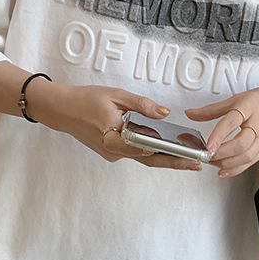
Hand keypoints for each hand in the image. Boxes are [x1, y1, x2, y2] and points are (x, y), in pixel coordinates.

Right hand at [34, 83, 203, 170]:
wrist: (61, 110)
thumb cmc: (86, 100)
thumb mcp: (116, 95)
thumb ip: (142, 105)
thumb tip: (164, 113)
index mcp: (112, 136)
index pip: (142, 148)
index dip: (164, 152)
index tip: (183, 155)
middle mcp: (113, 150)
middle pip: (148, 159)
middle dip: (173, 163)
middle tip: (196, 164)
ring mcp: (112, 154)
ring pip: (143, 157)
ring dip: (165, 157)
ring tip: (189, 156)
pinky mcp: (112, 152)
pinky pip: (135, 153)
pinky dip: (151, 150)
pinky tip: (168, 147)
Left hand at [185, 83, 258, 177]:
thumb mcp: (240, 98)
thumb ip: (213, 109)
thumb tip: (191, 114)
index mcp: (250, 106)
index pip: (232, 121)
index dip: (219, 134)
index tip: (207, 144)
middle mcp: (258, 123)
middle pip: (240, 143)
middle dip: (221, 153)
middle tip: (206, 155)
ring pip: (246, 155)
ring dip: (226, 162)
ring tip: (212, 162)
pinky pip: (251, 161)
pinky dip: (236, 169)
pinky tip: (224, 171)